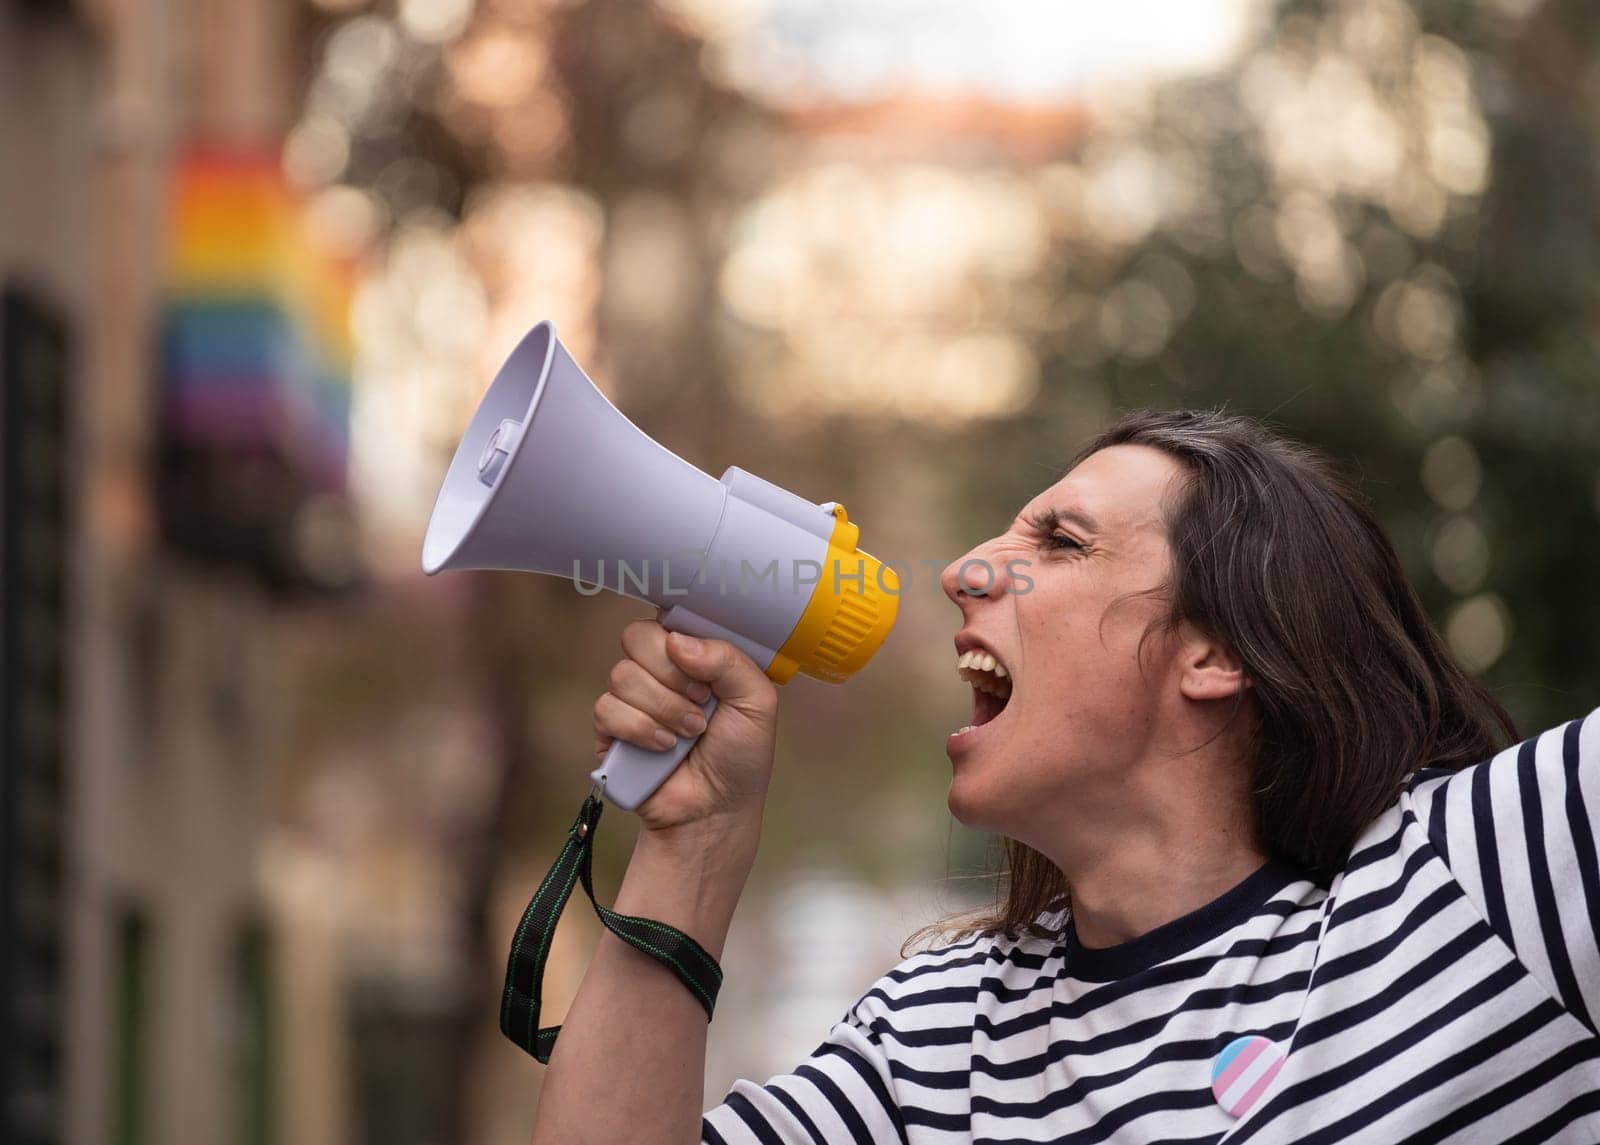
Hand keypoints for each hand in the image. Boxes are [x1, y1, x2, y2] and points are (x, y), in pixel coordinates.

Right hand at [593, 616, 778, 836]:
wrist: (716, 811)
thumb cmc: (740, 757)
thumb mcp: (757, 702)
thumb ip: (728, 660)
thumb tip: (678, 641)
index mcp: (694, 656)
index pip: (668, 617)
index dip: (680, 636)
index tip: (701, 665)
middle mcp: (660, 671)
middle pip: (637, 637)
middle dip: (672, 675)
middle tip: (699, 701)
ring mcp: (633, 699)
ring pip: (622, 675)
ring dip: (663, 708)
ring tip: (689, 733)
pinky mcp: (610, 729)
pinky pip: (606, 709)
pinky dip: (639, 729)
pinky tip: (662, 747)